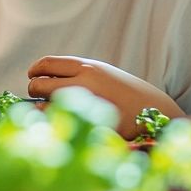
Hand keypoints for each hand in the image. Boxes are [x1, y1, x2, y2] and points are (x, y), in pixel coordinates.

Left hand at [27, 56, 185, 137]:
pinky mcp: (91, 125)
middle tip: (39, 96)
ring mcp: (88, 104)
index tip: (32, 76)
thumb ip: (75, 74)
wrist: (158, 111)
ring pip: (44, 106)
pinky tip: (61, 124)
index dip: (35, 71)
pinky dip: (54, 125)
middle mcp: (85, 83)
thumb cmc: (124, 93)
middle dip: (34, 91)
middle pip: (39, 84)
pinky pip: (60, 125)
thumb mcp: (102, 74)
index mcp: (88, 67)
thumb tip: (40, 80)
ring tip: (49, 111)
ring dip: (40, 109)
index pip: (47, 64)